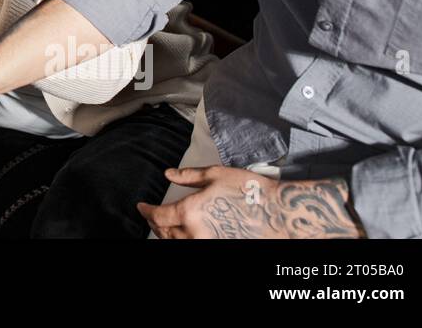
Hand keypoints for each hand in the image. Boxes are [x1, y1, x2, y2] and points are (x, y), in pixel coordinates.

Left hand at [138, 167, 364, 238]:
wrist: (279, 214)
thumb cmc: (250, 191)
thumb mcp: (216, 175)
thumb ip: (189, 176)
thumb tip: (168, 174)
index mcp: (191, 212)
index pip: (158, 216)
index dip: (146, 212)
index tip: (141, 207)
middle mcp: (196, 233)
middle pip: (165, 233)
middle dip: (154, 224)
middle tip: (150, 216)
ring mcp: (209, 244)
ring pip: (177, 243)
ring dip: (167, 235)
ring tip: (164, 226)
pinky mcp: (221, 248)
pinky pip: (193, 246)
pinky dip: (183, 241)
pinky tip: (184, 234)